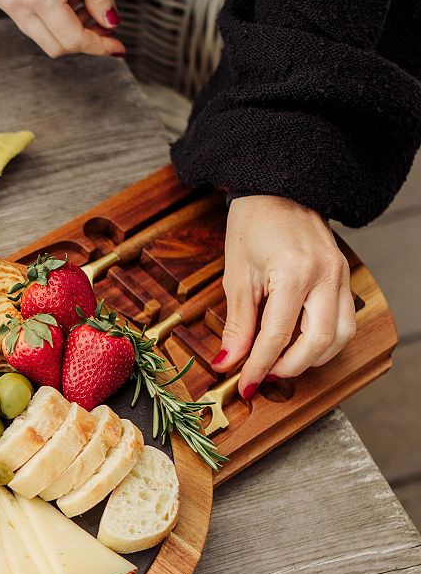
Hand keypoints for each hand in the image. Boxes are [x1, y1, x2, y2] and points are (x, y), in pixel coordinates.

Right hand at [0, 0, 124, 57]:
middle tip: (106, 30)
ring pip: (42, 36)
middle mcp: (15, 3)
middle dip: (84, 42)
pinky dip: (53, 17)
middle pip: (56, 46)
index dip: (99, 46)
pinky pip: (29, 19)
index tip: (116, 46)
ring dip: (68, 30)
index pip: (73, 39)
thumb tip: (110, 20)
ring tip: (88, 8)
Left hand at [213, 195, 356, 398]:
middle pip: (318, 343)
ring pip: (340, 336)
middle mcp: (325, 275)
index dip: (259, 366)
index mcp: (294, 272)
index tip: (244, 385)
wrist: (277, 188)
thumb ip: (237, 323)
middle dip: (288, 367)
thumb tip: (228, 362)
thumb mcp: (236, 275)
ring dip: (310, 358)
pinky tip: (297, 343)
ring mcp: (340, 275)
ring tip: (278, 361)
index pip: (278, 336)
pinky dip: (323, 341)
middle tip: (261, 375)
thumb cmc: (252, 225)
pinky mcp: (344, 276)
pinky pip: (344, 320)